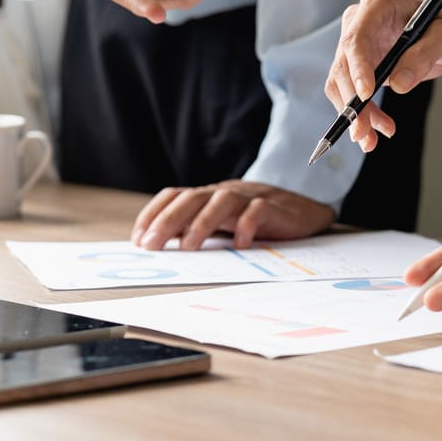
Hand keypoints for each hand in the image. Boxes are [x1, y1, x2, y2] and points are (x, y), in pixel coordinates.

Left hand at [131, 180, 336, 250]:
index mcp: (208, 196)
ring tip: (189, 247)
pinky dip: (247, 225)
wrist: (303, 211)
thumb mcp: (221, 224)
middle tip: (152, 246)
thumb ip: (194, 229)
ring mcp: (249, 197)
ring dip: (201, 223)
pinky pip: (258, 210)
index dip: (153, 214)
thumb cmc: (254, 221)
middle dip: (167, 221)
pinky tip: (240, 245)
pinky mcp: (274, 207)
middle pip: (192, 198)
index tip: (138, 239)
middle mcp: (224, 193)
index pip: (174, 196)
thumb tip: (158, 247)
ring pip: (222, 201)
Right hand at [323, 0, 441, 152]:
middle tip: (363, 130)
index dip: (357, 67)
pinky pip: (351, 93)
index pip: (357, 38)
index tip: (366, 95)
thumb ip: (424, 55)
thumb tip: (399, 84)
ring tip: (371, 138)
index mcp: (377, 6)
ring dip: (354, 114)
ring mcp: (357, 46)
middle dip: (352, 101)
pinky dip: (360, 115)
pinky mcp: (360, 66)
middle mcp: (359, 23)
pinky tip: (375, 129)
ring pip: (341, 84)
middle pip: (343, 65)